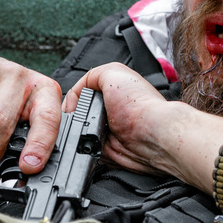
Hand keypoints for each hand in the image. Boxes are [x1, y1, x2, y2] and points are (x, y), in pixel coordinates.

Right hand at [65, 62, 196, 177]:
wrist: (151, 136)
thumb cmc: (140, 105)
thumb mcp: (113, 72)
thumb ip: (91, 76)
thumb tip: (76, 93)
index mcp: (114, 90)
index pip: (82, 94)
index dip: (73, 99)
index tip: (71, 106)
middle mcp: (111, 110)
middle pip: (78, 114)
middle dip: (74, 117)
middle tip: (79, 117)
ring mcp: (108, 131)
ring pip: (79, 133)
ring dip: (78, 132)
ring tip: (87, 129)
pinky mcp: (107, 150)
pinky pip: (85, 149)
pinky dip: (83, 147)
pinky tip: (90, 141)